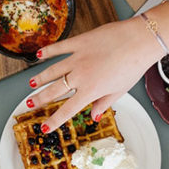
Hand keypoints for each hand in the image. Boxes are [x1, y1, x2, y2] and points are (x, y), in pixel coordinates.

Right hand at [27, 17, 164, 131]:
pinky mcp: (80, 42)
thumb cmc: (133, 66)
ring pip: (52, 70)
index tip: (45, 127)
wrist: (139, 41)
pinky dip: (48, 51)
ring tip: (30, 84)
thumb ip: (104, 103)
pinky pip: (60, 48)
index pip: (67, 110)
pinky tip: (39, 55)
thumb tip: (94, 116)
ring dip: (40, 78)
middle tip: (30, 104)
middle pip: (54, 90)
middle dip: (40, 99)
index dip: (54, 120)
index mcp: (90, 90)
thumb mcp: (120, 91)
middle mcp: (80, 76)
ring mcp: (77, 58)